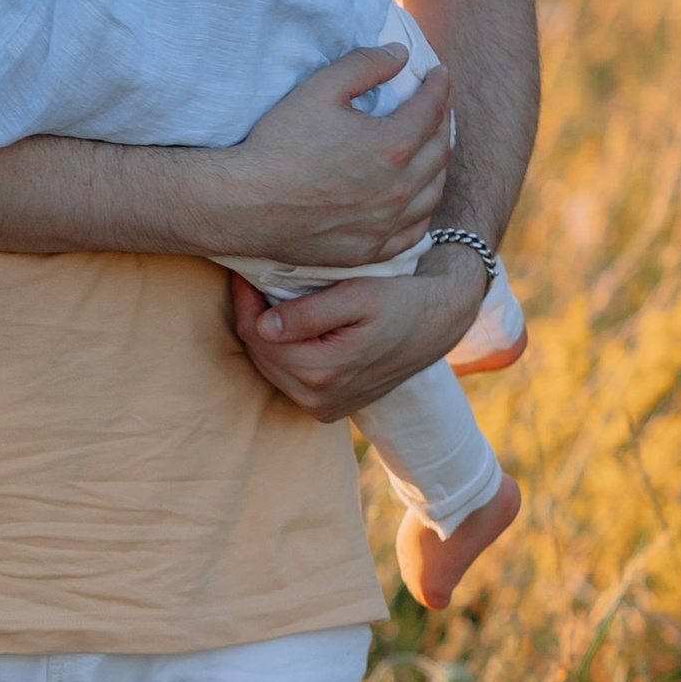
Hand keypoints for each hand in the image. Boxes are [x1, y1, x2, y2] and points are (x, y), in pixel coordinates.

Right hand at [197, 47, 450, 270]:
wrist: (245, 205)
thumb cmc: (279, 145)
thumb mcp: (319, 89)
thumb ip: (364, 65)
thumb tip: (399, 54)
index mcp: (395, 144)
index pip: (432, 108)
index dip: (438, 86)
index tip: (438, 74)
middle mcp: (400, 187)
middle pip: (439, 149)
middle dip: (442, 122)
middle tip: (437, 108)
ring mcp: (387, 223)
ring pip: (433, 192)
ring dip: (437, 166)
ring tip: (430, 151)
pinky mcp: (370, 249)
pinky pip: (413, 232)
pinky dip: (421, 211)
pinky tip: (414, 200)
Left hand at [229, 243, 484, 422]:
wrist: (438, 323)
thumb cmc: (400, 301)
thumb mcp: (358, 297)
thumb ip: (309, 314)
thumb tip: (263, 325)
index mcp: (322, 373)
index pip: (257, 336)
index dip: (245, 301)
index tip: (243, 272)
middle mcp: (318, 399)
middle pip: (259, 354)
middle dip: (252, 317)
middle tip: (251, 281)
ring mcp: (323, 408)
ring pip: (269, 367)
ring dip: (265, 336)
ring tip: (268, 300)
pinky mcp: (328, 408)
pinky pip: (287, 378)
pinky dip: (283, 352)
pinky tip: (290, 327)